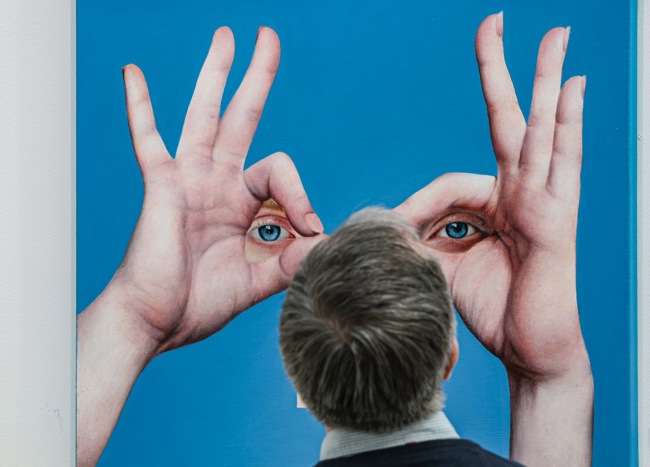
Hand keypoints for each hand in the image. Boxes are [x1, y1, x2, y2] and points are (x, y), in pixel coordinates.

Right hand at [105, 26, 323, 353]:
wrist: (155, 322)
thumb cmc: (198, 305)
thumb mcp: (257, 282)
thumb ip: (290, 262)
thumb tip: (326, 242)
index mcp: (241, 205)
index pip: (279, 173)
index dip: (300, 194)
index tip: (308, 229)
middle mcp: (216, 184)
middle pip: (242, 118)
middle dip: (256, 79)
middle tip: (268, 37)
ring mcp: (187, 180)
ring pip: (204, 115)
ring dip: (215, 75)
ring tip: (226, 35)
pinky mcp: (160, 185)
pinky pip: (147, 138)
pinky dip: (139, 107)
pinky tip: (132, 72)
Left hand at [396, 13, 587, 379]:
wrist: (530, 348)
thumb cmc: (490, 308)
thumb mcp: (440, 267)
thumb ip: (418, 239)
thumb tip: (389, 224)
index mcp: (492, 204)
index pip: (449, 181)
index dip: (418, 205)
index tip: (398, 230)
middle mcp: (521, 192)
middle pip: (509, 120)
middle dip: (502, 72)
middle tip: (495, 22)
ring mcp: (544, 200)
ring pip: (542, 128)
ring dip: (547, 80)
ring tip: (555, 36)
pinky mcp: (559, 218)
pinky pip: (564, 164)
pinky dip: (570, 124)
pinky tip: (575, 88)